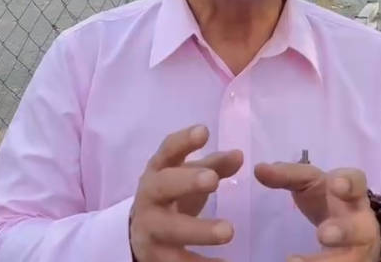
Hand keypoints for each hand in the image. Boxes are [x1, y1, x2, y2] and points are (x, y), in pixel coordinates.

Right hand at [129, 125, 243, 261]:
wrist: (141, 234)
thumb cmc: (171, 197)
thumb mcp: (187, 178)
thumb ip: (213, 166)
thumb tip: (239, 155)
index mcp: (158, 172)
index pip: (167, 151)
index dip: (183, 141)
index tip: (204, 131)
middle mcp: (149, 198)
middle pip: (162, 187)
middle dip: (185, 182)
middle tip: (212, 180)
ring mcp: (150, 229)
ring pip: (170, 229)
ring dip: (198, 230)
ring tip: (228, 231)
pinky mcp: (156, 258)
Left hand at [254, 162, 380, 261]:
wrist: (350, 227)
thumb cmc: (327, 198)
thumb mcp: (310, 182)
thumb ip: (287, 175)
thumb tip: (259, 169)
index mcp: (352, 193)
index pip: (357, 183)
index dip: (349, 183)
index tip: (336, 185)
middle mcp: (361, 222)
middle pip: (358, 228)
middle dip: (344, 231)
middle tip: (323, 234)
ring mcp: (358, 248)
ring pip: (349, 258)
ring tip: (293, 261)